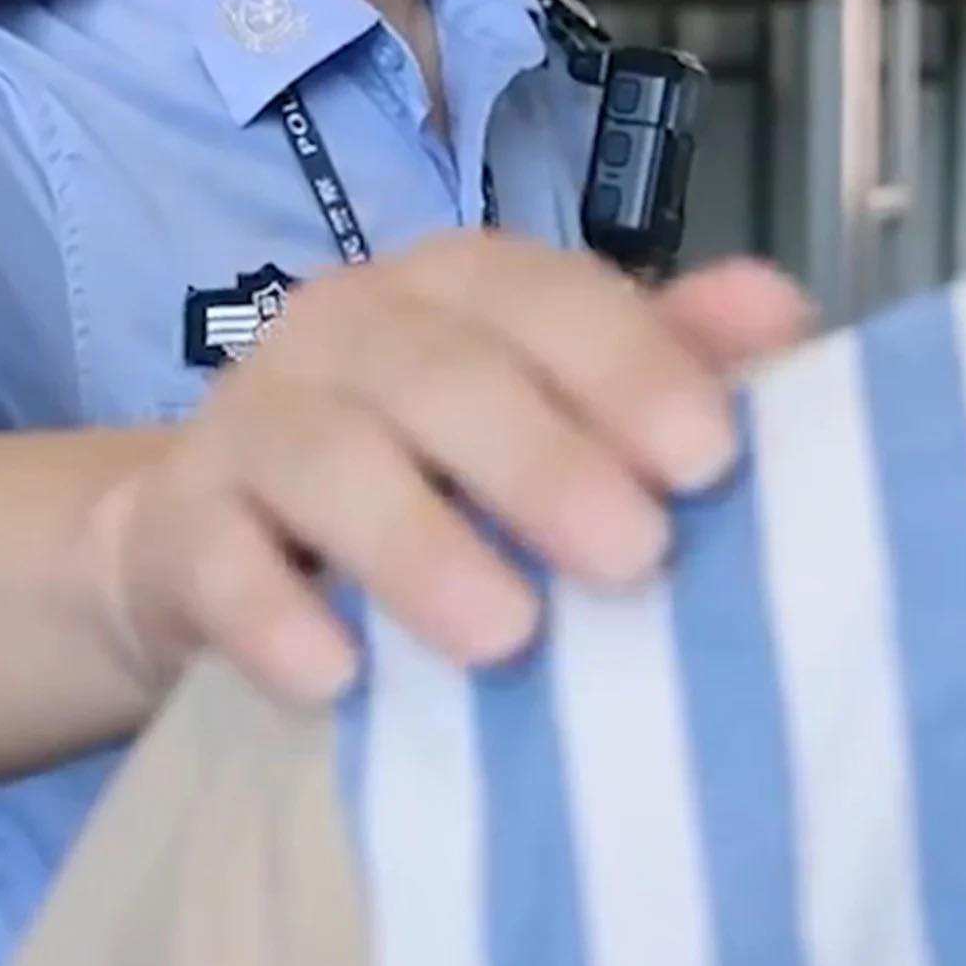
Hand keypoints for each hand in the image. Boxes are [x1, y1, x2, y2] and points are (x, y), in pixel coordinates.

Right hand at [85, 234, 813, 706]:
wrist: (230, 533)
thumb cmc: (434, 463)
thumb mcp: (553, 404)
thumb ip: (667, 358)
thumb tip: (785, 311)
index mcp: (458, 285)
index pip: (547, 296)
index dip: (629, 365)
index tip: (712, 458)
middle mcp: (351, 325)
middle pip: (437, 371)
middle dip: (540, 460)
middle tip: (635, 558)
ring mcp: (253, 415)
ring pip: (323, 455)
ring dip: (415, 543)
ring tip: (505, 636)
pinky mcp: (180, 518)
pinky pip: (215, 556)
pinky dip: (273, 613)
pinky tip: (339, 680)